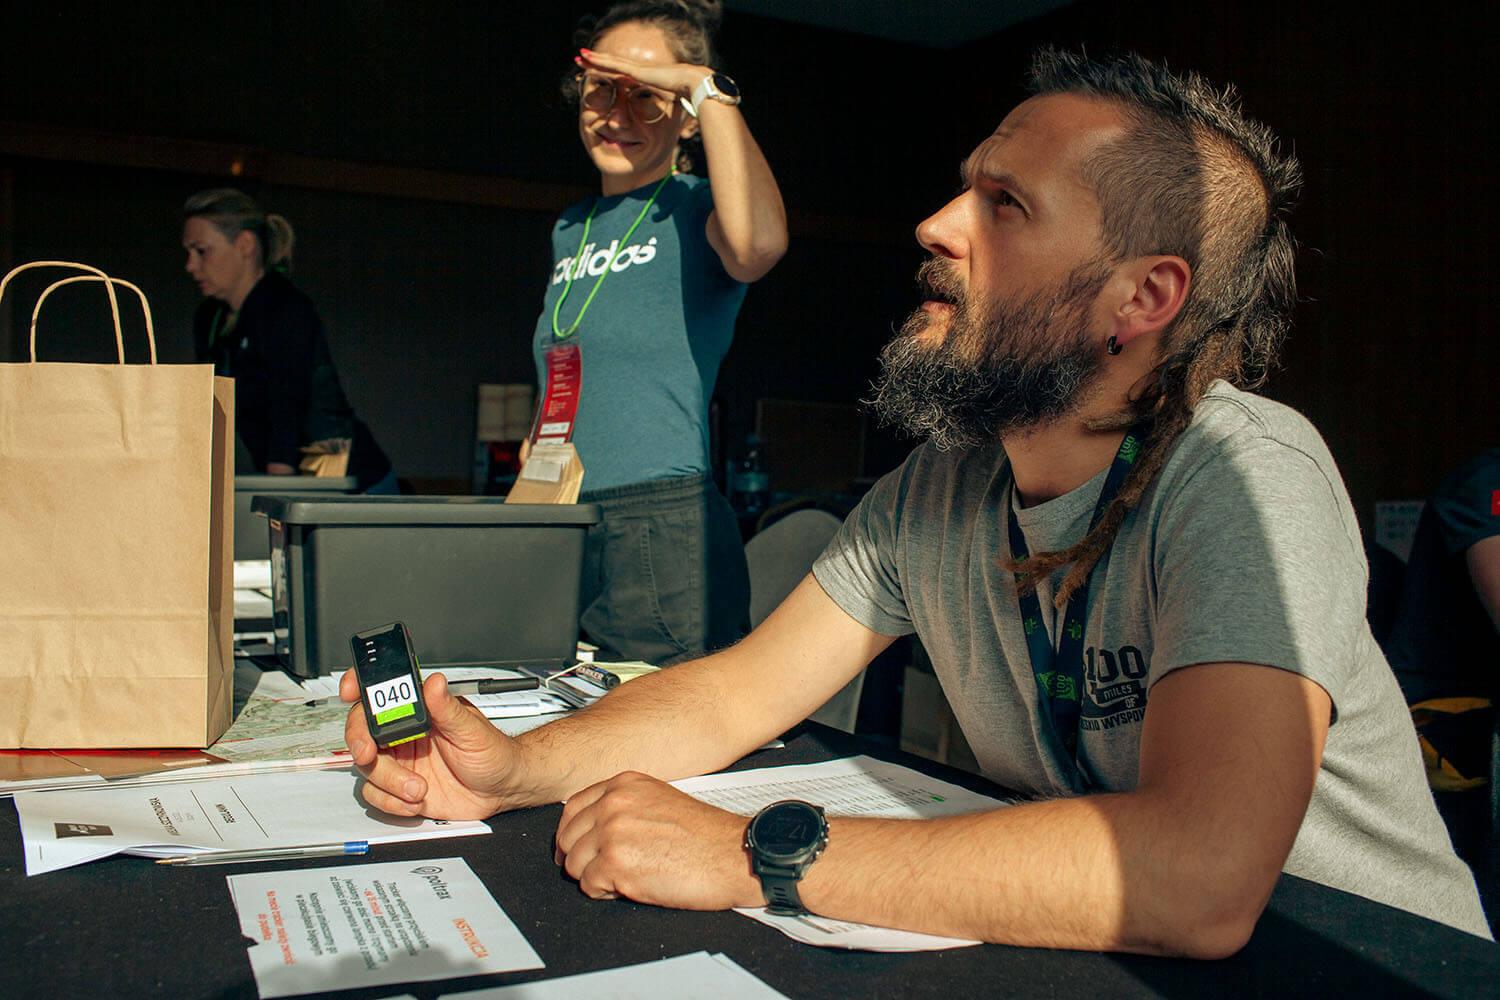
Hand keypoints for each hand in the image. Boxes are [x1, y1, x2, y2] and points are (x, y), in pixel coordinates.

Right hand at [342, 670, 515, 819]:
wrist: (502, 789)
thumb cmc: (492, 752)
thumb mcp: (471, 729)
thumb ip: (448, 708)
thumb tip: (434, 683)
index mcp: (420, 711)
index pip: (382, 693)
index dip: (359, 686)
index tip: (349, 691)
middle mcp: (404, 734)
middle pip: (362, 730)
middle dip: (360, 741)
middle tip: (369, 753)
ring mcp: (400, 761)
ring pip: (367, 766)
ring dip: (389, 781)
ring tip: (419, 789)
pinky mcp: (399, 788)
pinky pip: (376, 795)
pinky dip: (392, 802)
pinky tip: (417, 800)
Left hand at [554, 771, 761, 909]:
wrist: (733, 854)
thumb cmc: (706, 835)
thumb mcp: (659, 800)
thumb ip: (624, 806)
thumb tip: (593, 826)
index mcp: (624, 784)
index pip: (573, 808)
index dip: (573, 833)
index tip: (577, 847)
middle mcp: (614, 803)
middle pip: (567, 837)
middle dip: (581, 858)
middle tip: (602, 868)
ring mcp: (613, 832)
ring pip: (573, 864)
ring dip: (594, 877)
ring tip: (624, 877)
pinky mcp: (616, 864)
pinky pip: (588, 886)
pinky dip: (605, 893)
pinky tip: (630, 886)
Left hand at [576, 46, 707, 100]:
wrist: (694, 84)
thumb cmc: (687, 94)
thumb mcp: (670, 102)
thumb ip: (664, 105)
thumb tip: (667, 117)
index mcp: (645, 78)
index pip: (622, 74)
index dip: (609, 71)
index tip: (598, 71)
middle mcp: (638, 70)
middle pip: (612, 64)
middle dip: (596, 61)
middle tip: (581, 58)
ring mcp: (636, 69)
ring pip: (609, 62)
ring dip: (593, 59)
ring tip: (579, 56)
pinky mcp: (636, 71)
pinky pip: (613, 66)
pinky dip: (600, 62)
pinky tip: (588, 59)